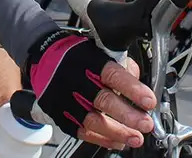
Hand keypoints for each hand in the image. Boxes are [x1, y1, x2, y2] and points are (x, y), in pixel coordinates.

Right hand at [25, 29, 155, 149]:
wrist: (43, 56)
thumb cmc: (76, 55)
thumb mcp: (100, 49)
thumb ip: (121, 64)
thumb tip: (138, 79)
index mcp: (90, 61)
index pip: (113, 75)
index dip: (132, 89)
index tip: (149, 100)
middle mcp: (77, 81)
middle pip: (103, 100)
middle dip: (128, 115)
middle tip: (146, 124)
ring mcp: (67, 100)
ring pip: (93, 120)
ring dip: (117, 132)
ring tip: (135, 137)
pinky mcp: (61, 114)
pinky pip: (82, 131)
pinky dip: (102, 139)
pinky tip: (118, 142)